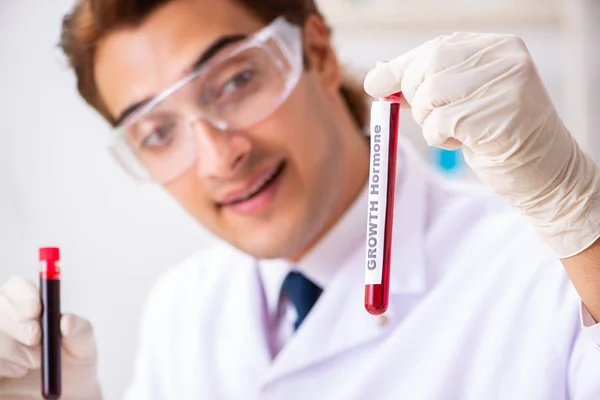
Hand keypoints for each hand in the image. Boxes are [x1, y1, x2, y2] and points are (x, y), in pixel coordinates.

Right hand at [0, 276, 101, 398]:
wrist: (61, 392)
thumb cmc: (71, 362)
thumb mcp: (84, 346)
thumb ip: (80, 331)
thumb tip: (67, 321)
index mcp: (27, 303)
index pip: (17, 287)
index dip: (24, 295)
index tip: (37, 310)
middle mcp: (4, 317)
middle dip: (17, 323)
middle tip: (36, 340)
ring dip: (12, 349)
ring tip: (33, 362)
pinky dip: (2, 366)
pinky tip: (16, 371)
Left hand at [364, 32, 599, 258]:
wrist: (544, 172)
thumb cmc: (497, 135)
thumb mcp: (463, 100)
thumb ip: (426, 85)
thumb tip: (377, 79)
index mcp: (496, 47)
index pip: (435, 49)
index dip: (402, 69)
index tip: (377, 84)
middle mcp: (504, 59)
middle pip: (427, 69)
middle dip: (416, 99)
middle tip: (436, 119)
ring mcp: (506, 86)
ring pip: (430, 97)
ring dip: (430, 123)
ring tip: (457, 132)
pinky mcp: (500, 117)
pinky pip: (441, 124)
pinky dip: (440, 139)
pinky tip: (466, 143)